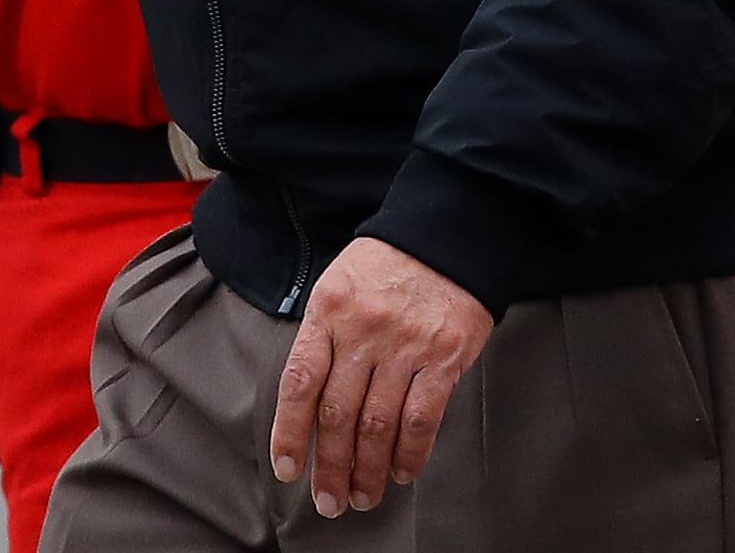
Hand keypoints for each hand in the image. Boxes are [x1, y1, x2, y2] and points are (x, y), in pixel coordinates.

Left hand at [269, 237, 493, 517]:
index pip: (299, 382)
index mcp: (329, 312)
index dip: (290, 432)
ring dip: (368, 470)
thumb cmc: (389, 263)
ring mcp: (405, 347)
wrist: (447, 235)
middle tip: (328, 499)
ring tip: (363, 496)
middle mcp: (363, 332)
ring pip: (377, 425)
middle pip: (337, 414)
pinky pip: (422, 418)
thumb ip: (323, 336)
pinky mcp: (444, 357)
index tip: (287, 468)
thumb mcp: (339, 284)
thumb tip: (306, 398)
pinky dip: (410, 453)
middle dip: (329, 466)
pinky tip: (402, 472)